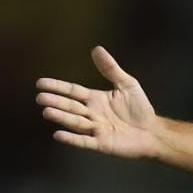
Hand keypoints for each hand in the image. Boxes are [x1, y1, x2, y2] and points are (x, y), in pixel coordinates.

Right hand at [36, 47, 160, 158]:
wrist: (153, 132)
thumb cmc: (140, 109)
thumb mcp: (127, 84)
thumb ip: (111, 69)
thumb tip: (96, 48)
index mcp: (95, 99)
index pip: (72, 91)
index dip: (57, 87)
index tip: (40, 83)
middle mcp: (92, 114)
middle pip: (70, 106)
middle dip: (55, 102)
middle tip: (39, 98)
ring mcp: (95, 130)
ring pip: (75, 122)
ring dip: (61, 117)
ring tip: (47, 112)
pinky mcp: (101, 144)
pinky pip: (84, 141)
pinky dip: (72, 138)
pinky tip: (58, 135)